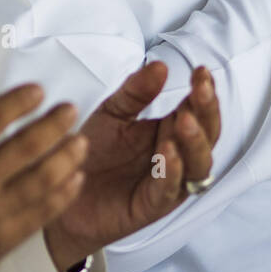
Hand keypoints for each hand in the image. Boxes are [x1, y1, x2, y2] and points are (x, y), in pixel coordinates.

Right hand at [0, 85, 87, 271]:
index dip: (21, 100)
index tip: (38, 91)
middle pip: (27, 145)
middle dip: (56, 123)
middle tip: (70, 110)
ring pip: (43, 180)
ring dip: (67, 157)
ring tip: (81, 142)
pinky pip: (41, 215)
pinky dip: (63, 195)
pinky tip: (75, 179)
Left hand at [44, 63, 220, 269]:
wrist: (62, 189)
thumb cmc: (92, 152)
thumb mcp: (112, 113)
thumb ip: (136, 91)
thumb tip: (160, 65)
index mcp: (170, 131)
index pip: (199, 109)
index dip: (204, 91)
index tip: (200, 71)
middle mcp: (177, 157)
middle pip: (208, 135)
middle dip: (207, 111)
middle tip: (200, 89)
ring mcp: (168, 182)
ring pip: (198, 165)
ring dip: (195, 142)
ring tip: (185, 120)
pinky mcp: (151, 206)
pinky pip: (168, 189)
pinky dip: (172, 171)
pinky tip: (167, 151)